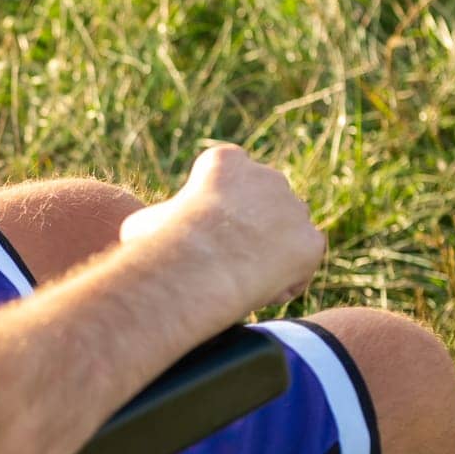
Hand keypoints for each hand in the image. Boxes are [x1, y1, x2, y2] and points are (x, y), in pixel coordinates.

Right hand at [120, 145, 325, 313]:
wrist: (199, 266)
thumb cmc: (164, 240)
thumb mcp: (142, 222)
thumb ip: (159, 220)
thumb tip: (147, 235)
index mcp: (225, 161)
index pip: (231, 174)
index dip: (218, 203)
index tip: (205, 227)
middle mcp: (267, 176)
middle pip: (265, 199)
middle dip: (252, 224)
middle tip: (228, 256)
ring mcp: (294, 208)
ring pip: (287, 230)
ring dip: (271, 251)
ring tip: (243, 279)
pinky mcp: (311, 242)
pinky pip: (301, 262)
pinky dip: (286, 278)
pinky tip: (260, 292)